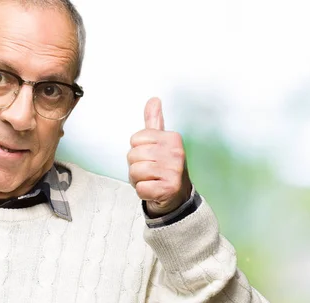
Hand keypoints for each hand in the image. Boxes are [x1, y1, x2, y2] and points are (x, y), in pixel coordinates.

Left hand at [128, 97, 192, 217]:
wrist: (177, 195)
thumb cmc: (164, 166)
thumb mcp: (160, 141)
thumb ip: (154, 121)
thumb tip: (153, 99)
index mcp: (172, 138)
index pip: (135, 139)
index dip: (137, 150)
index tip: (150, 156)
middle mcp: (175, 153)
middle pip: (133, 155)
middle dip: (135, 166)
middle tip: (149, 171)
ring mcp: (173, 171)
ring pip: (135, 171)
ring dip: (138, 179)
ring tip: (150, 180)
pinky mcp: (168, 189)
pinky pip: (140, 188)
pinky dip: (142, 192)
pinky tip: (153, 190)